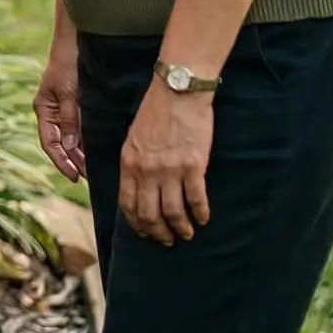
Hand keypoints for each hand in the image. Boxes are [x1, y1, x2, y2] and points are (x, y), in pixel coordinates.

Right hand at [35, 51, 83, 181]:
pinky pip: (81, 127)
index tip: (75, 177)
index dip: (61, 162)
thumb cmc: (69, 63)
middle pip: (61, 144)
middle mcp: (52, 112)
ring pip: (72, 138)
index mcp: (44, 109)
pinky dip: (88, 140)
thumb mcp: (68, 93)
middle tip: (90, 178)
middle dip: (74, 161)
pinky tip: (99, 149)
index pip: (49, 143)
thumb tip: (68, 147)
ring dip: (82, 153)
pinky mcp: (77, 104)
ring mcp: (64, 108)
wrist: (76, 40)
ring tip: (96, 169)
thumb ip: (70, 120)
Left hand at [118, 79, 214, 244]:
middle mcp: (146, 172)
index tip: (145, 232)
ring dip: (181, 228)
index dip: (137, 224)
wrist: (177, 92)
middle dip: (158, 232)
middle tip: (167, 240)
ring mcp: (170, 171)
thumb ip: (134, 165)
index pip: (128, 204)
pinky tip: (203, 218)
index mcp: (129, 164)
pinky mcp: (193, 166)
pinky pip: (196, 199)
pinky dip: (200, 213)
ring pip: (173, 212)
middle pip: (150, 214)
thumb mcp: (133, 139)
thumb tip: (138, 188)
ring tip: (187, 233)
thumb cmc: (155, 113)